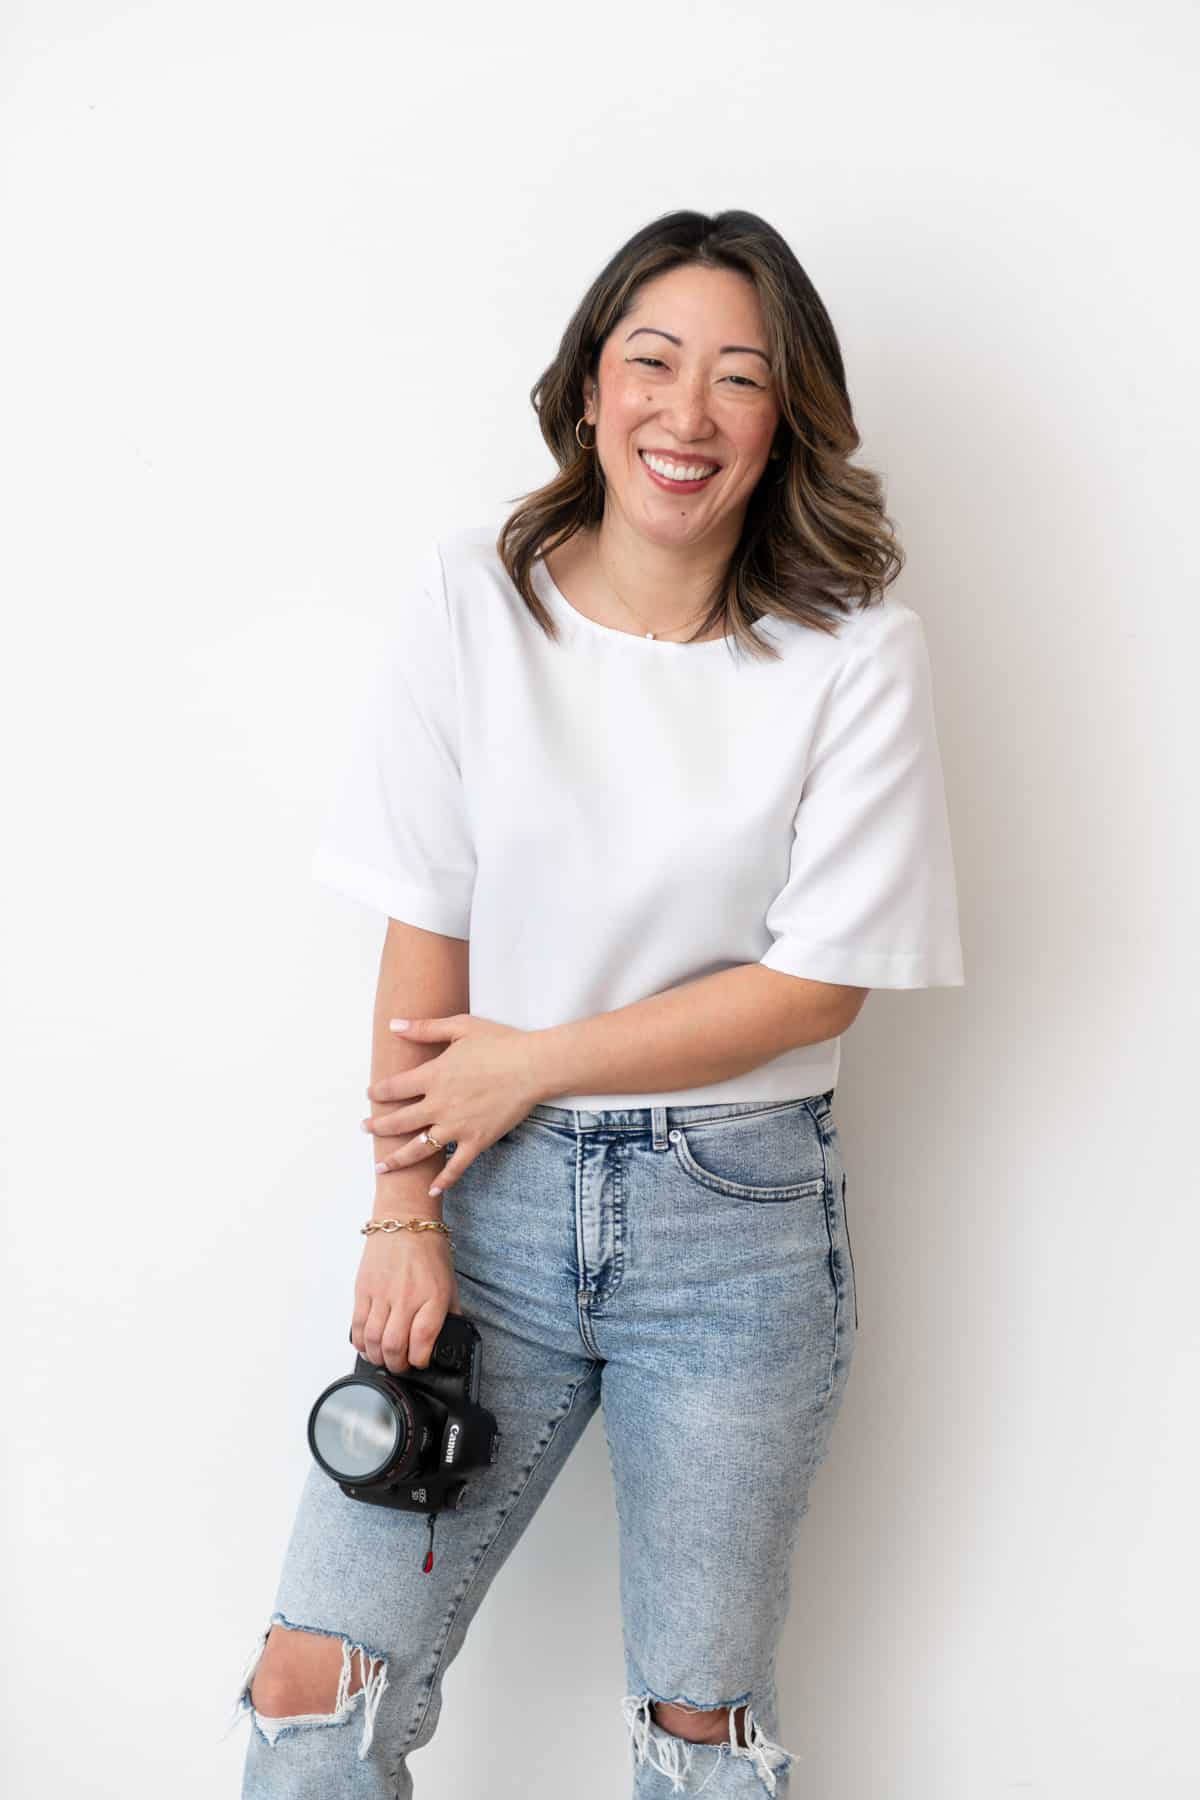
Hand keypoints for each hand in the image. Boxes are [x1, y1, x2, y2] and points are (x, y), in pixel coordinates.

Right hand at [351, 1228, 461, 1372]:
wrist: (404, 1221)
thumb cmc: (428, 1249)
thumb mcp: (449, 1282)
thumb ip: (449, 1312)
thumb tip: (450, 1336)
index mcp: (432, 1296)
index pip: (424, 1340)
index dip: (421, 1360)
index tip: (421, 1361)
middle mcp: (406, 1297)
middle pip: (394, 1346)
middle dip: (398, 1365)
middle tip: (401, 1365)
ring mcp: (382, 1294)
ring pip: (373, 1340)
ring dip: (377, 1357)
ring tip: (384, 1358)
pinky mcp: (363, 1290)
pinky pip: (357, 1325)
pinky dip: (360, 1342)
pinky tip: (367, 1346)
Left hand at [361, 1013, 544, 1194]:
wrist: (533, 1067)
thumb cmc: (501, 1043)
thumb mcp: (461, 1026)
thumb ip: (425, 1028)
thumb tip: (393, 1025)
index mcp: (433, 1076)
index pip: (394, 1088)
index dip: (378, 1092)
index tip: (370, 1095)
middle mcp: (439, 1105)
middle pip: (399, 1121)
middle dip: (378, 1126)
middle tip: (365, 1129)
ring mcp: (457, 1126)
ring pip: (419, 1149)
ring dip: (397, 1159)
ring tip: (381, 1166)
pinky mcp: (477, 1141)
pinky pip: (456, 1166)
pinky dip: (444, 1180)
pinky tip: (432, 1190)